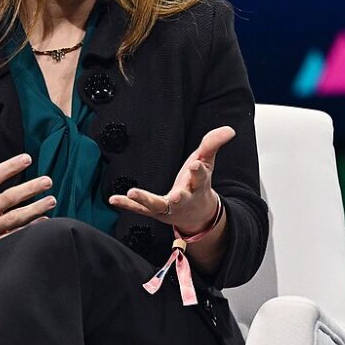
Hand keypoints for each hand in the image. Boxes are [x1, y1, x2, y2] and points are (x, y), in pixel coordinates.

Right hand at [0, 138, 55, 267]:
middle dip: (30, 189)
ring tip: (52, 200)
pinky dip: (29, 230)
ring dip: (35, 209)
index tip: (27, 158)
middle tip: (48, 180)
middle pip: (9, 198)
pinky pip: (13, 237)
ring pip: (15, 219)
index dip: (10, 167)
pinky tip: (44, 221)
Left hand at [108, 126, 233, 234]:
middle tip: (177, 196)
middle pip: (183, 198)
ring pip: (156, 205)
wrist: (196, 215)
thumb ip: (213, 144)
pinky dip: (127, 204)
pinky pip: (139, 209)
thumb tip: (230, 129)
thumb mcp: (207, 162)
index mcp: (199, 186)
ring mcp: (168, 207)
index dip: (199, 171)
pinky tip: (114, 199)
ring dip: (145, 200)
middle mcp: (184, 199)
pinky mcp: (154, 212)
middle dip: (181, 197)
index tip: (197, 164)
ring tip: (133, 192)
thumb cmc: (198, 185)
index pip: (201, 178)